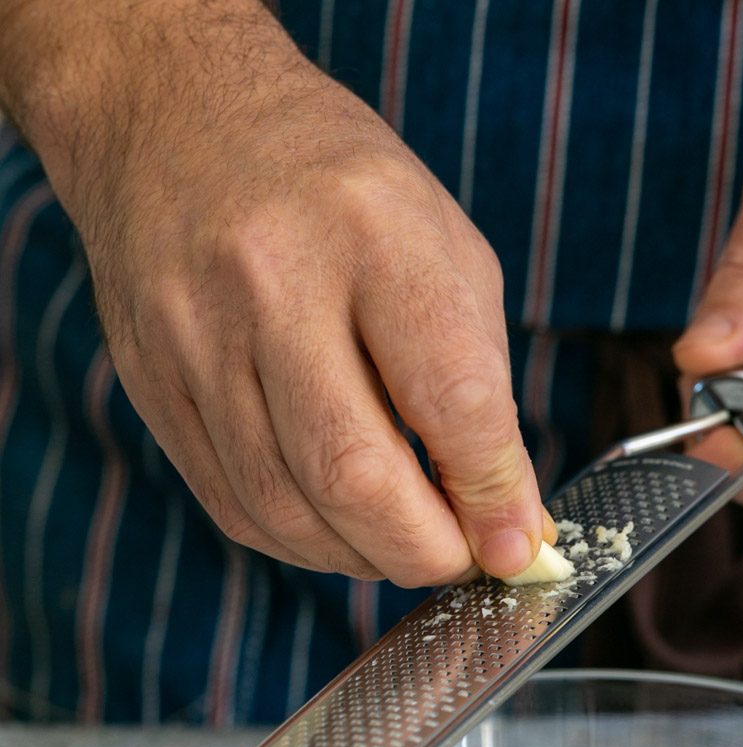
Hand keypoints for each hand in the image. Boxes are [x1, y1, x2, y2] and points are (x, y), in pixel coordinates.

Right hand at [21, 2, 548, 583]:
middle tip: (458, 559)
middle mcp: (270, 281)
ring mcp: (195, 336)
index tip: (517, 545)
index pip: (449, 400)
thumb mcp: (444, 249)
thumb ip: (482, 388)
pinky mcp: (152, 383)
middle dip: (422, 550)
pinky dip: (301, 542)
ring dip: (361, 557)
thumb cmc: (339, 194)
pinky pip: (234, 505)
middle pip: (351, 476)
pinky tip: (337, 528)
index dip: (492, 497)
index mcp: (371, 232)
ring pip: (286, 509)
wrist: (175, 117)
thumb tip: (510, 523)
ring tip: (401, 543)